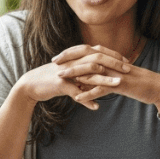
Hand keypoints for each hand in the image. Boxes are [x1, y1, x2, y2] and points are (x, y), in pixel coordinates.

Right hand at [13, 44, 132, 109]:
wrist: (31, 85)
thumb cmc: (51, 78)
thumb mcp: (69, 72)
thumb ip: (83, 70)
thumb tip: (97, 70)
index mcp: (75, 56)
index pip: (98, 51)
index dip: (113, 55)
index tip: (127, 60)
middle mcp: (72, 61)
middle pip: (97, 58)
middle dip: (114, 63)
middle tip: (128, 69)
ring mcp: (66, 72)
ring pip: (89, 74)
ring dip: (105, 80)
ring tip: (118, 85)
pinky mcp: (60, 84)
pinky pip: (76, 92)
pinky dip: (86, 100)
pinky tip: (96, 107)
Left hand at [53, 44, 159, 112]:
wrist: (156, 87)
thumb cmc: (137, 82)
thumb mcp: (117, 75)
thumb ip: (103, 73)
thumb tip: (87, 76)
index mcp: (110, 58)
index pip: (87, 51)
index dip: (71, 53)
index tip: (57, 57)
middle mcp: (111, 62)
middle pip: (86, 56)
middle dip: (68, 59)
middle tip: (54, 63)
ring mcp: (115, 72)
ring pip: (92, 71)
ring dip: (75, 74)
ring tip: (60, 78)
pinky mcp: (120, 84)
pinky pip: (102, 88)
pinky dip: (89, 93)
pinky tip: (78, 98)